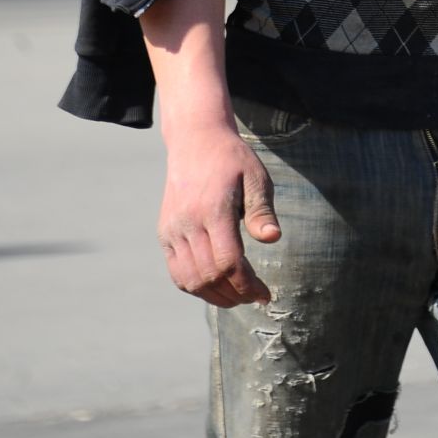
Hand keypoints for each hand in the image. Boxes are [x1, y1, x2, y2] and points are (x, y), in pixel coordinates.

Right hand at [157, 126, 280, 307]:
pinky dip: (195, 287)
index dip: (247, 285)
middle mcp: (188, 222)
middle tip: (254, 296)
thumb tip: (272, 238)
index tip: (265, 294)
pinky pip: (177, 272)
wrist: (196, 141)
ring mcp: (173, 230)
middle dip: (235, 294)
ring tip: (237, 296)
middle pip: (209, 276)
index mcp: (213, 209)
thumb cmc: (232, 160)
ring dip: (215, 296)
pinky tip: (215, 286)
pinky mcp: (165, 233)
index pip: (228, 262)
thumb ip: (262, 210)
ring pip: (190, 280)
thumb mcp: (255, 176)